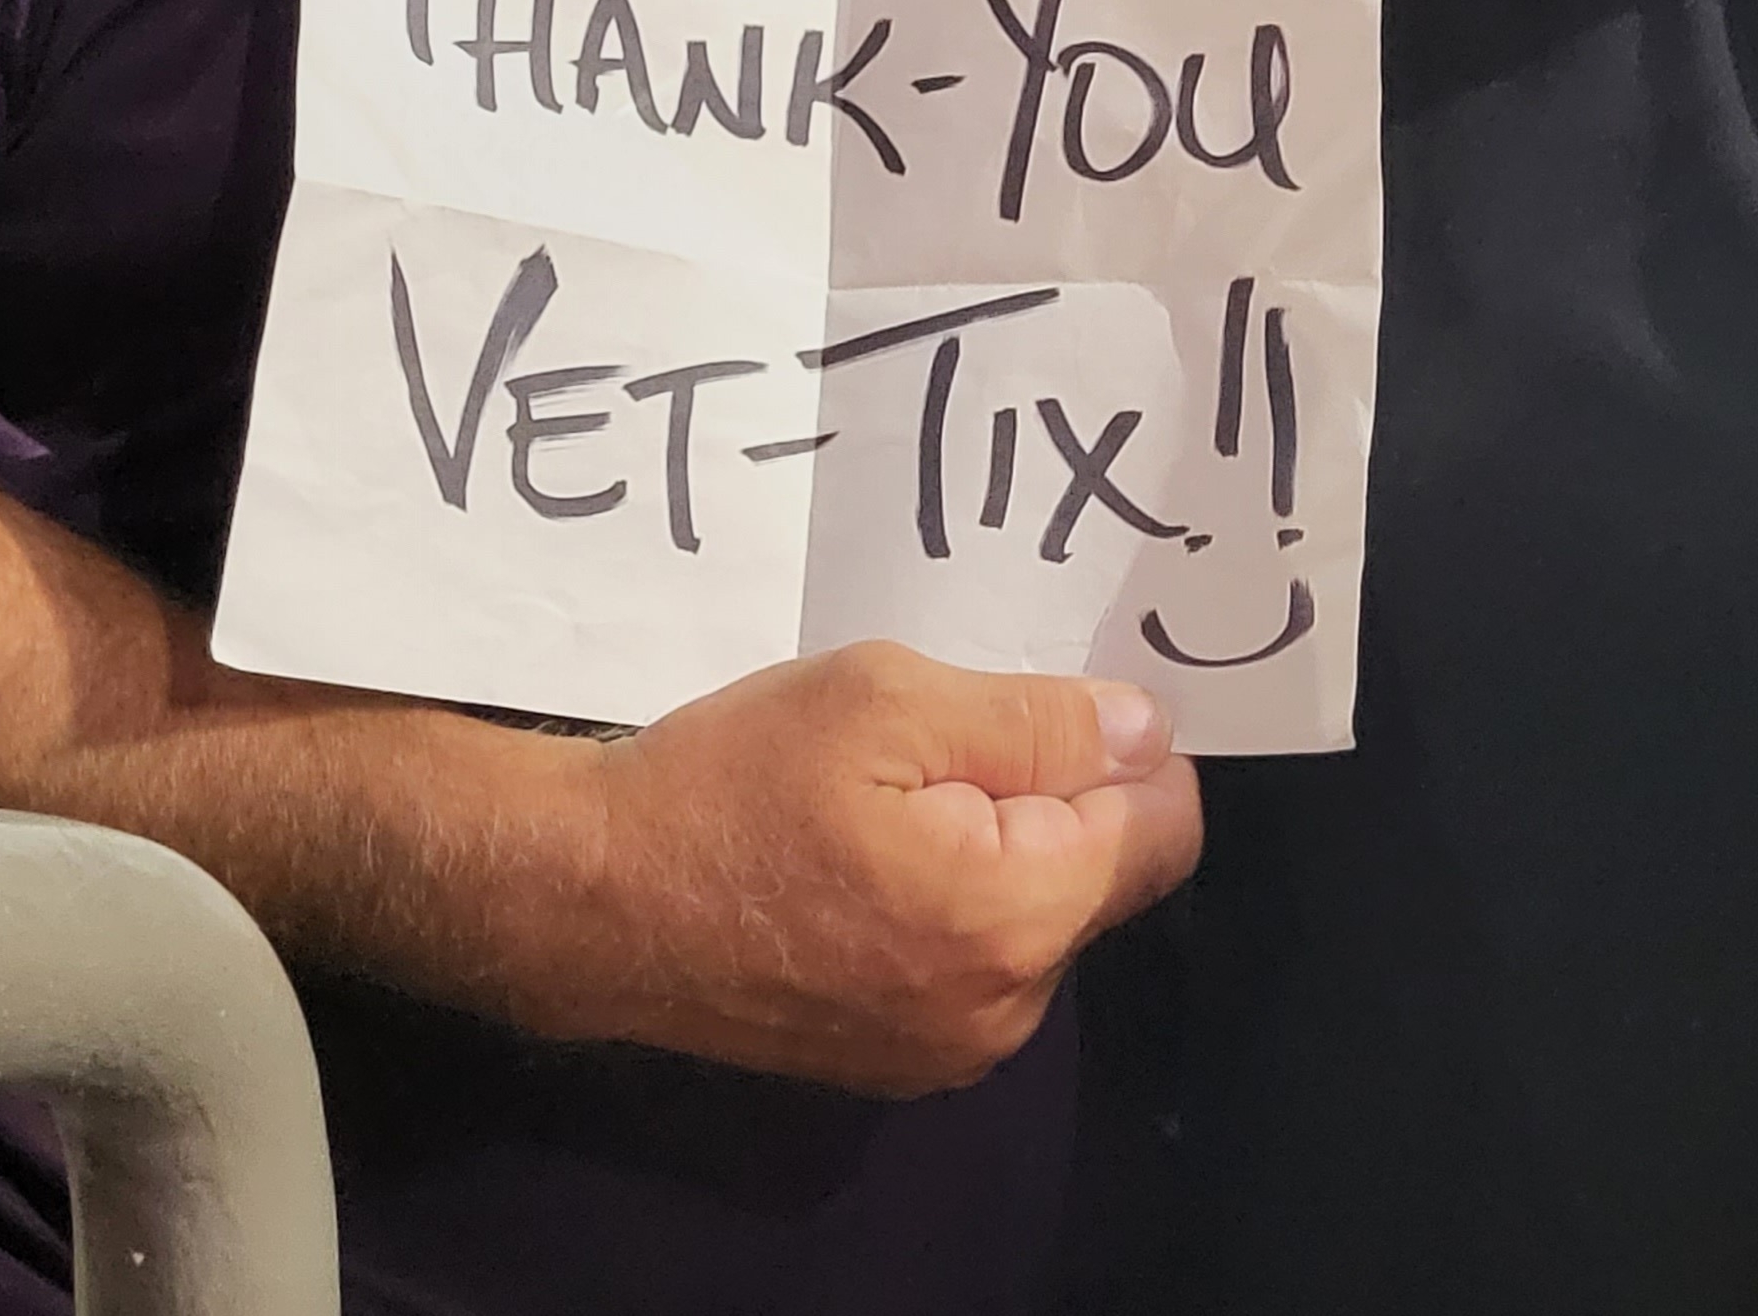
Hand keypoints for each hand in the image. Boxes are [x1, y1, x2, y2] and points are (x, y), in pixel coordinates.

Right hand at [517, 641, 1201, 1092]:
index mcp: (1014, 919)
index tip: (1057, 701)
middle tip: (943, 735)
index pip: (1164, 829)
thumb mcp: (887, 702)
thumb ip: (1037, 723)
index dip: (1128, 749)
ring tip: (890, 790)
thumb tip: (1148, 735)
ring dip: (997, 844)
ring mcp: (946, 1047)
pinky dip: (948, 896)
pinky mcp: (894, 1056)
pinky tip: (864, 852)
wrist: (593, 898)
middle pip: (1102, 873)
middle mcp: (1002, 1009)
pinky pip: (973, 958)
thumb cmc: (737, 781)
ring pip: (1035, 914)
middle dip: (1054, 796)